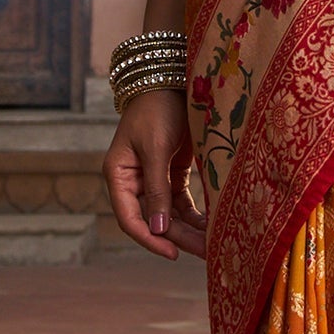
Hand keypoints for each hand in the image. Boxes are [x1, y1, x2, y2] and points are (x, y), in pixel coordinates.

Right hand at [102, 86, 205, 260]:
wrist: (173, 79)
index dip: (149, 239)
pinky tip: (212, 225)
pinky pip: (182, 202)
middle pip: (154, 220)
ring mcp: (153, 178)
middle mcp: (134, 181)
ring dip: (190, 229)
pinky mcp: (172, 172)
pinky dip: (196, 214)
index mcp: (119, 175)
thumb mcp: (156, 148)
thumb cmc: (158, 108)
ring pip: (170, 214)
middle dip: (179, 237)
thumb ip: (157, 189)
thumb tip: (157, 228)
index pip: (129, 218)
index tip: (172, 254)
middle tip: (207, 253)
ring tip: (214, 244)